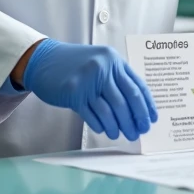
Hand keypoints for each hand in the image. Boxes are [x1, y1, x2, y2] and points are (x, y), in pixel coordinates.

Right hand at [21, 39, 157, 141]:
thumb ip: (116, 79)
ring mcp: (88, 80)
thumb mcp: (100, 62)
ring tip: (120, 134)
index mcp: (114, 60)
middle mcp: (103, 68)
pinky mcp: (73, 93)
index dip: (146, 105)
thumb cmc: (74, 64)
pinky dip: (100, 125)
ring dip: (117, 126)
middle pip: (126, 100)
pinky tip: (104, 130)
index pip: (137, 86)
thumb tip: (136, 107)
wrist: (43, 59)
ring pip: (110, 110)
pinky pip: (92, 115)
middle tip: (138, 132)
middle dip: (134, 119)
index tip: (151, 119)